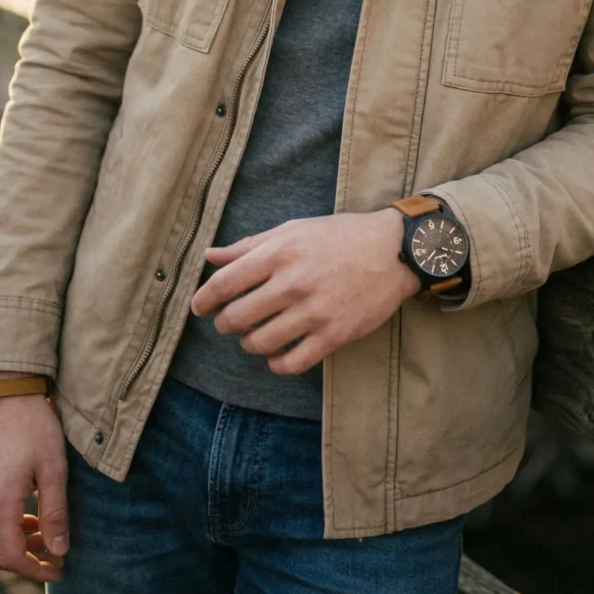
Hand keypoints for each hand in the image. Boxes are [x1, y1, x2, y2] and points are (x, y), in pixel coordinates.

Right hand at [0, 372, 68, 582]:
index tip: (60, 569)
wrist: (8, 391)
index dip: (37, 570)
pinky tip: (28, 513)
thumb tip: (60, 550)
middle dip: (27, 561)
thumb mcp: (54, 469)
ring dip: (16, 543)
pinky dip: (5, 526)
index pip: (11, 557)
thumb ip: (56, 513)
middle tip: (55, 556)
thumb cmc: (35, 427)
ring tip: (44, 533)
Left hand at [191, 208, 419, 375]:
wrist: (394, 251)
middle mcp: (293, 283)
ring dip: (249, 343)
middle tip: (228, 322)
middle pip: (237, 317)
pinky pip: (291, 362)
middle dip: (225, 324)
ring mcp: (314, 312)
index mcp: (279, 252)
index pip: (224, 283)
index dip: (203, 300)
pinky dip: (276, 363)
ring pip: (260, 343)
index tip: (199, 308)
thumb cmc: (340, 236)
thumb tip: (210, 256)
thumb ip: (249, 246)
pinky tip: (276, 355)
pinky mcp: (334, 335)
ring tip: (254, 337)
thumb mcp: (292, 230)